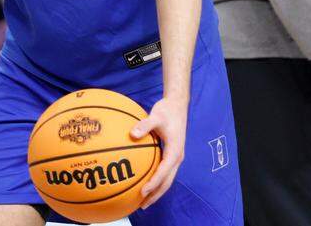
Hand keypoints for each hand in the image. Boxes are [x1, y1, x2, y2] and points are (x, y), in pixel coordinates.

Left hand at [131, 95, 187, 209]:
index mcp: (175, 151)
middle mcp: (176, 157)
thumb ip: (144, 125)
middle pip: (167, 182)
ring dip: (156, 190)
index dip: (154, 183)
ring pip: (167, 179)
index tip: (143, 192)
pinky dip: (156, 180)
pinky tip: (143, 182)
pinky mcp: (171, 155)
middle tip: (142, 205)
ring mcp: (175, 157)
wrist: (178, 106)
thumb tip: (132, 134)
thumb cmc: (166, 111)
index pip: (164, 172)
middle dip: (156, 194)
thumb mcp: (155, 116)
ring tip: (143, 200)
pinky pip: (164, 172)